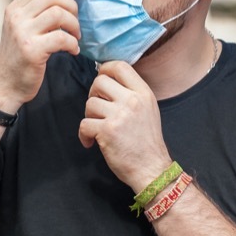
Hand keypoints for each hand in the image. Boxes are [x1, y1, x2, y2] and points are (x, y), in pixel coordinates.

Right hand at [0, 0, 80, 112]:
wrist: (6, 85)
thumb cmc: (20, 57)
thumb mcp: (21, 29)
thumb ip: (35, 12)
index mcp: (13, 9)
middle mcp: (16, 18)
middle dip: (72, 6)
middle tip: (76, 22)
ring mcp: (22, 34)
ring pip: (59, 14)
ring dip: (74, 25)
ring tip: (75, 37)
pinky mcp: (32, 51)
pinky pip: (62, 38)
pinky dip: (73, 43)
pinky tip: (72, 50)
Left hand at [78, 61, 172, 192]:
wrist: (151, 169)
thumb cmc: (147, 142)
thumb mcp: (148, 109)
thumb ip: (131, 94)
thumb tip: (107, 80)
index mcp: (144, 93)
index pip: (120, 66)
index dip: (105, 70)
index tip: (101, 82)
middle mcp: (132, 100)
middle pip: (100, 81)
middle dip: (94, 94)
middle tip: (98, 109)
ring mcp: (120, 115)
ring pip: (90, 103)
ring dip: (89, 117)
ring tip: (98, 128)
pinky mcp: (107, 130)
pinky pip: (84, 124)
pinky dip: (84, 135)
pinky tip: (91, 142)